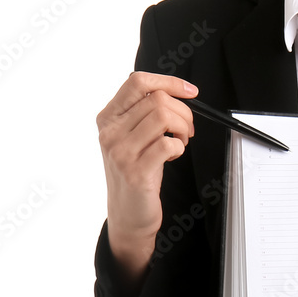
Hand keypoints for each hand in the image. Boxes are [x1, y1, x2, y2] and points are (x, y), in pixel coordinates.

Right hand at [96, 71, 196, 277]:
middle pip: (157, 99)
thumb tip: (173, 90)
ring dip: (183, 128)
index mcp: (108, 118)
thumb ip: (143, 113)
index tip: (189, 91)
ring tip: (180, 141)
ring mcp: (120, 152)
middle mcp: (110, 132)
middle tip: (187, 129)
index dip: (168, 81)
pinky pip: (167, 143)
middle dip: (184, 112)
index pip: (137, 82)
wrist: (128, 214)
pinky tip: (174, 154)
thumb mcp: (132, 137)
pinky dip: (179, 146)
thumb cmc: (136, 172)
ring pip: (163, 116)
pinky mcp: (135, 171)